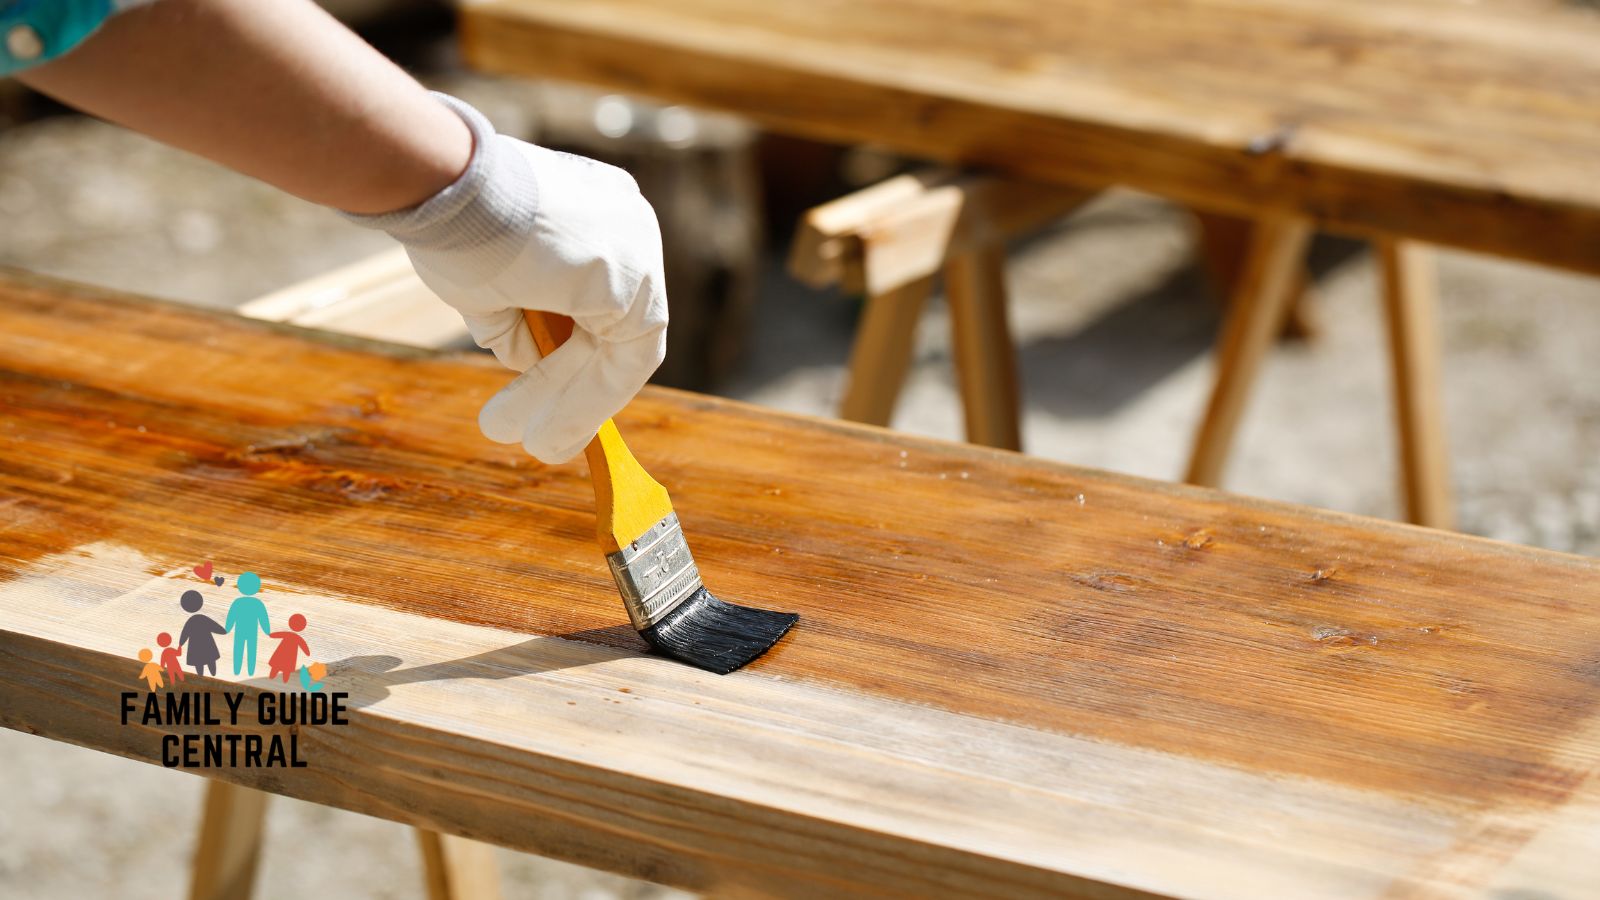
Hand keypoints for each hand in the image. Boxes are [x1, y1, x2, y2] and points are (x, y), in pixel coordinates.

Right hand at [347, 94, 667, 462]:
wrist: (443, 186)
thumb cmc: (452, 219)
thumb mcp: (487, 276)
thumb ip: (516, 315)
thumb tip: (525, 357)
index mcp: (597, 211)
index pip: (601, 297)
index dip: (575, 350)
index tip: (546, 387)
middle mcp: (629, 227)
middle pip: (614, 327)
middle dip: (573, 386)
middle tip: (540, 435)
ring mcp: (637, 252)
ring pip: (620, 351)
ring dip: (577, 405)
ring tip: (539, 447)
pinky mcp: (629, 283)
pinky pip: (619, 363)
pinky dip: (586, 403)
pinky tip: (547, 433)